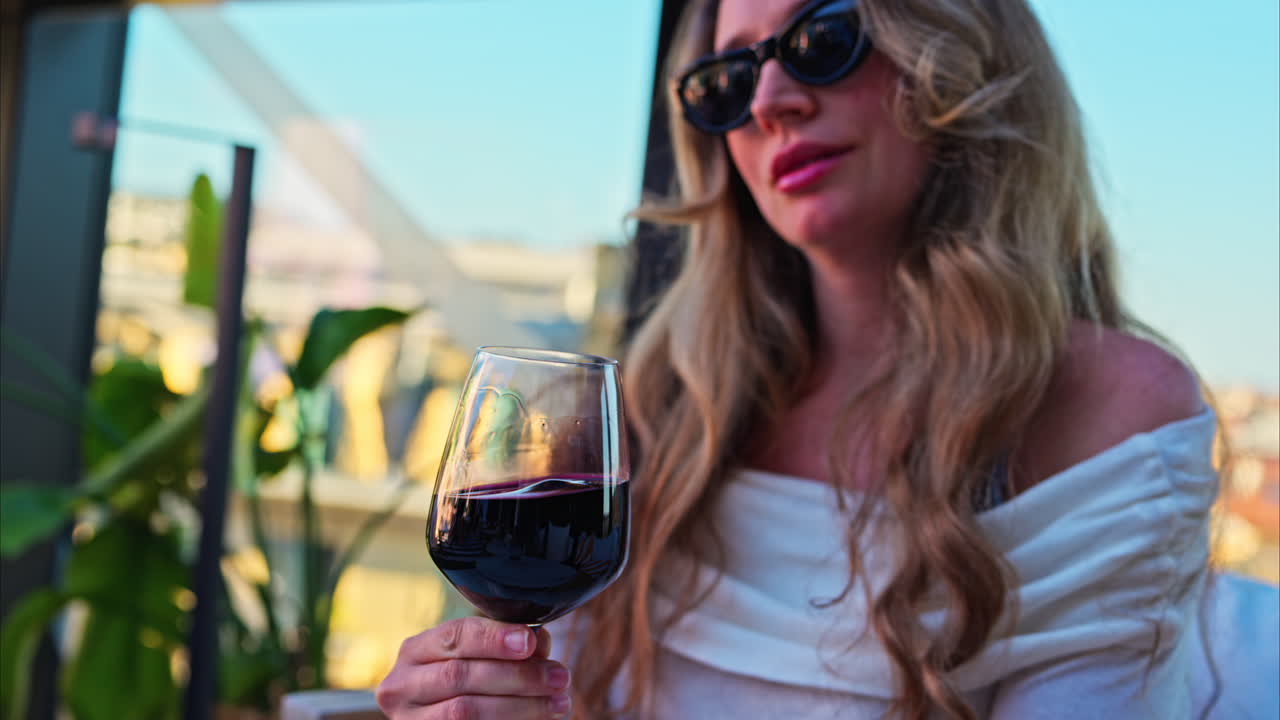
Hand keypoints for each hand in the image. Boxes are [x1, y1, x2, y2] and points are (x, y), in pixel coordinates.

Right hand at [376, 617, 571, 718]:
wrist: (441, 717)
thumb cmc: (465, 683)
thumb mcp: (478, 658)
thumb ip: (507, 647)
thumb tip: (538, 641)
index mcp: (415, 651)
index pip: (453, 636)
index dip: (493, 638)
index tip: (529, 641)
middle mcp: (402, 685)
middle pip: (461, 675)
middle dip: (517, 675)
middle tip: (559, 677)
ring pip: (464, 711)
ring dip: (520, 706)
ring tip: (559, 703)